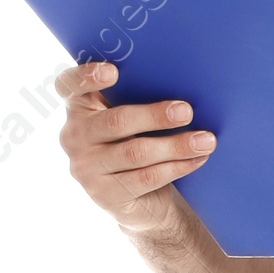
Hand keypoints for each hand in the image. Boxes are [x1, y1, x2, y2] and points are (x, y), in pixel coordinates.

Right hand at [56, 62, 215, 233]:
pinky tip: (197, 159)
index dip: (86, 76)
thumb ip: (136, 99)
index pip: (68, 85)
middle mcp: (74, 137)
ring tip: (205, 140)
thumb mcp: (131, 121)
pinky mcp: (104, 195)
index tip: (114, 71)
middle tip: (187, 111)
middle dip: (155, 116)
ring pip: (136, 152)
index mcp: (78, 108)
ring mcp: (85, 168)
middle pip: (116, 121)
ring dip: (176, 145)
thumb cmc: (137, 144)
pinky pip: (146, 177)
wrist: (140, 201)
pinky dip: (177, 167)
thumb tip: (178, 80)